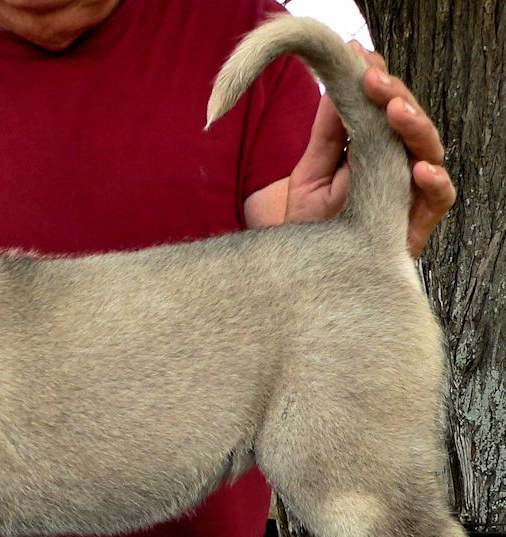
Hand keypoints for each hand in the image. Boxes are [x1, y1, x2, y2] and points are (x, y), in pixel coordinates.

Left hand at [285, 41, 455, 258]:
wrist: (302, 276)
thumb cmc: (311, 227)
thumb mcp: (312, 173)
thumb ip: (327, 133)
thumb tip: (332, 84)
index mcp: (376, 151)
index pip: (387, 109)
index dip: (379, 82)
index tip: (358, 56)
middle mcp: (398, 169)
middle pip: (410, 125)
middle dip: (394, 96)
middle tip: (372, 77)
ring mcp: (410, 196)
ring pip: (428, 152)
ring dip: (413, 127)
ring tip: (394, 109)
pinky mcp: (415, 227)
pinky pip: (437, 201)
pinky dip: (433, 182)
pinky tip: (418, 168)